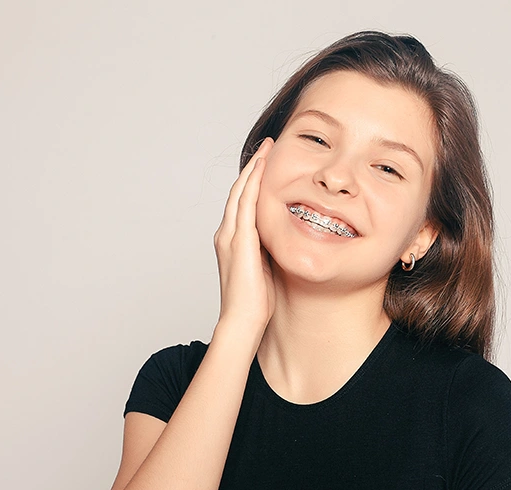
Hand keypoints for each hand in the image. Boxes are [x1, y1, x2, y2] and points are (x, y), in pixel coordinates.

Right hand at [213, 138, 275, 331]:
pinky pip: (245, 202)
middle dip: (253, 167)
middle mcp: (227, 234)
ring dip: (253, 168)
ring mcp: (230, 236)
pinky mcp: (239, 240)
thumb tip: (283, 239)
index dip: (253, 182)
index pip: (242, 204)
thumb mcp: (265, 268)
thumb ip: (268, 250)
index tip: (267, 165)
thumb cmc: (255, 303)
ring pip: (240, 191)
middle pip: (238, 191)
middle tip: (267, 147)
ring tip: (266, 149)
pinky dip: (253, 181)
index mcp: (233, 241)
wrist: (243, 321)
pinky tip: (262, 166)